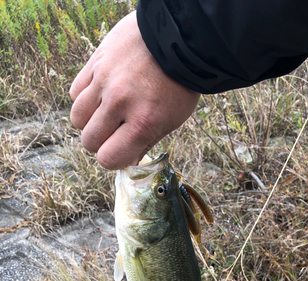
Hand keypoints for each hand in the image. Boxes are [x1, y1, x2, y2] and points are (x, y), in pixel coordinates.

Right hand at [70, 11, 199, 168]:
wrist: (177, 38)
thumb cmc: (178, 84)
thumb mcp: (172, 120)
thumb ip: (146, 142)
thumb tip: (127, 161)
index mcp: (142, 123)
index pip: (108, 158)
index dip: (113, 158)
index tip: (120, 151)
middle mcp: (119, 104)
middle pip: (89, 141)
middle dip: (100, 143)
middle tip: (114, 132)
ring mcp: (104, 82)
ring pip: (77, 118)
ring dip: (89, 121)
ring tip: (105, 113)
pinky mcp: (96, 63)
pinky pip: (75, 92)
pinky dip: (85, 98)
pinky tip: (100, 95)